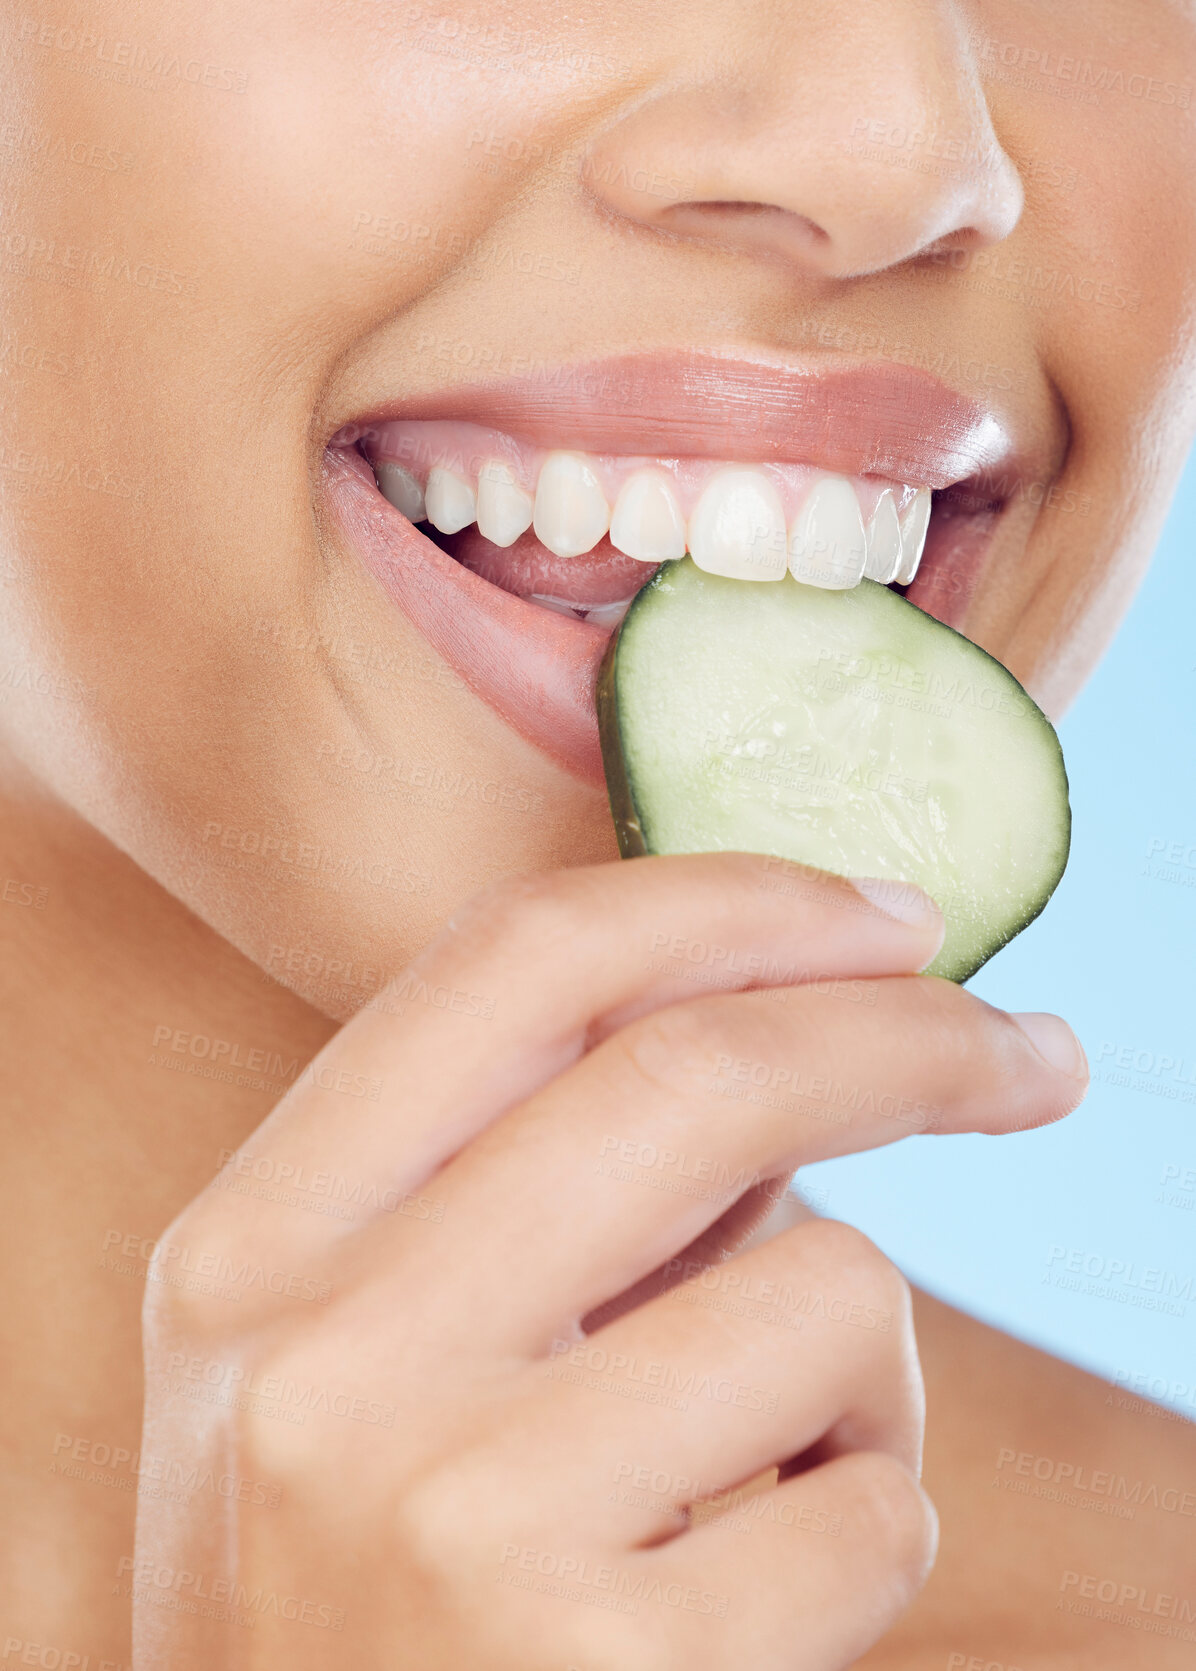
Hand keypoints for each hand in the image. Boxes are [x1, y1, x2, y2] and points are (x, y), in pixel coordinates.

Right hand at [133, 853, 1086, 1668]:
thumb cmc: (355, 1600)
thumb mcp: (343, 1366)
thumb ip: (508, 1190)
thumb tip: (798, 1032)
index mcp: (256, 1244)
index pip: (518, 965)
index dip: (731, 898)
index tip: (888, 917)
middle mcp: (326, 1356)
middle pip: (698, 1074)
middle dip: (912, 1039)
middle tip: (1031, 1057)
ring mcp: (448, 1516)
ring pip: (827, 1288)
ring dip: (869, 1363)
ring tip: (780, 1459)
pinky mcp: (591, 1668)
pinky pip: (869, 1512)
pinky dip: (868, 1528)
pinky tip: (758, 1602)